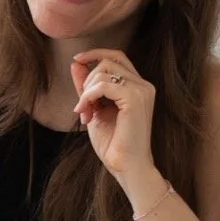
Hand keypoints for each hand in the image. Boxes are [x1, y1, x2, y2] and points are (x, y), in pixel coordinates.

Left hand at [71, 50, 156, 184]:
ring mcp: (142, 90)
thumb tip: (76, 63)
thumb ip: (87, 87)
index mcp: (137, 87)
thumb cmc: (113, 143)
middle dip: (87, 80)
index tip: (77, 60)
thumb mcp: (94, 108)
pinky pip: (104, 85)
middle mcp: (143, 85)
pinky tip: (86, 113)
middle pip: (108, 61)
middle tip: (81, 107)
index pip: (117, 57)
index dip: (96, 53)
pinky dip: (88, 96)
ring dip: (87, 90)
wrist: (126, 167)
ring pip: (105, 70)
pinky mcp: (135, 99)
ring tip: (84, 113)